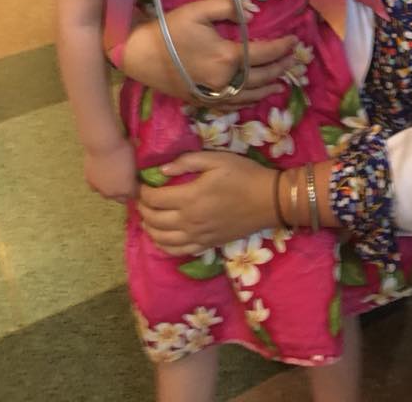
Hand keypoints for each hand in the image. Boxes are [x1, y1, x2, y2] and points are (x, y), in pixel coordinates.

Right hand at [84, 139, 137, 202]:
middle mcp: (113, 193)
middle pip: (120, 199)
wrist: (103, 145)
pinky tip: (101, 176)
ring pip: (106, 195)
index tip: (137, 183)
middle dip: (124, 193)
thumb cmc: (124, 149)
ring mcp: (100, 189)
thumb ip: (138, 168)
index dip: (136, 189)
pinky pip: (95, 187)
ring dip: (110, 190)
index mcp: (128, 189)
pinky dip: (98, 183)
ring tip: (113, 179)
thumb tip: (140, 168)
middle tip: (126, 182)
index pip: (134, 196)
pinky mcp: (90, 181)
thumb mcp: (136, 159)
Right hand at [123, 0, 299, 107]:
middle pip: (262, 76)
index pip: (265, 53)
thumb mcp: (198, 10)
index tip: (294, 41)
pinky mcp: (204, 101)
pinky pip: (233, 105)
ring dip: (269, 87)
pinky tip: (255, 96)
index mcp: (227, 56)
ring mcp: (215, 94)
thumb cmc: (168, 30)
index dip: (282, 47)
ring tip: (282, 80)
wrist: (141, 56)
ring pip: (250, 94)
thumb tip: (250, 13)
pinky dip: (249, 101)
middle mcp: (225, 80)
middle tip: (293, 59)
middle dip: (280, 67)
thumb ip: (227, 8)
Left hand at [137, 151, 275, 253]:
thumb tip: (162, 170)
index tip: (142, 183)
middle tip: (142, 198)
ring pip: (161, 239)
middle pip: (153, 220)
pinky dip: (162, 245)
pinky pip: (176, 251)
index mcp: (190, 197)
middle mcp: (189, 221)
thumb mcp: (217, 160)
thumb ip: (188, 162)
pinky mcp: (205, 245)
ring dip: (148, 227)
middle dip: (142, 209)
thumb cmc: (244, 175)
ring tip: (148, 216)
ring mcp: (197, 236)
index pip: (154, 199)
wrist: (269, 201)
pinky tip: (161, 236)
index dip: (143, 191)